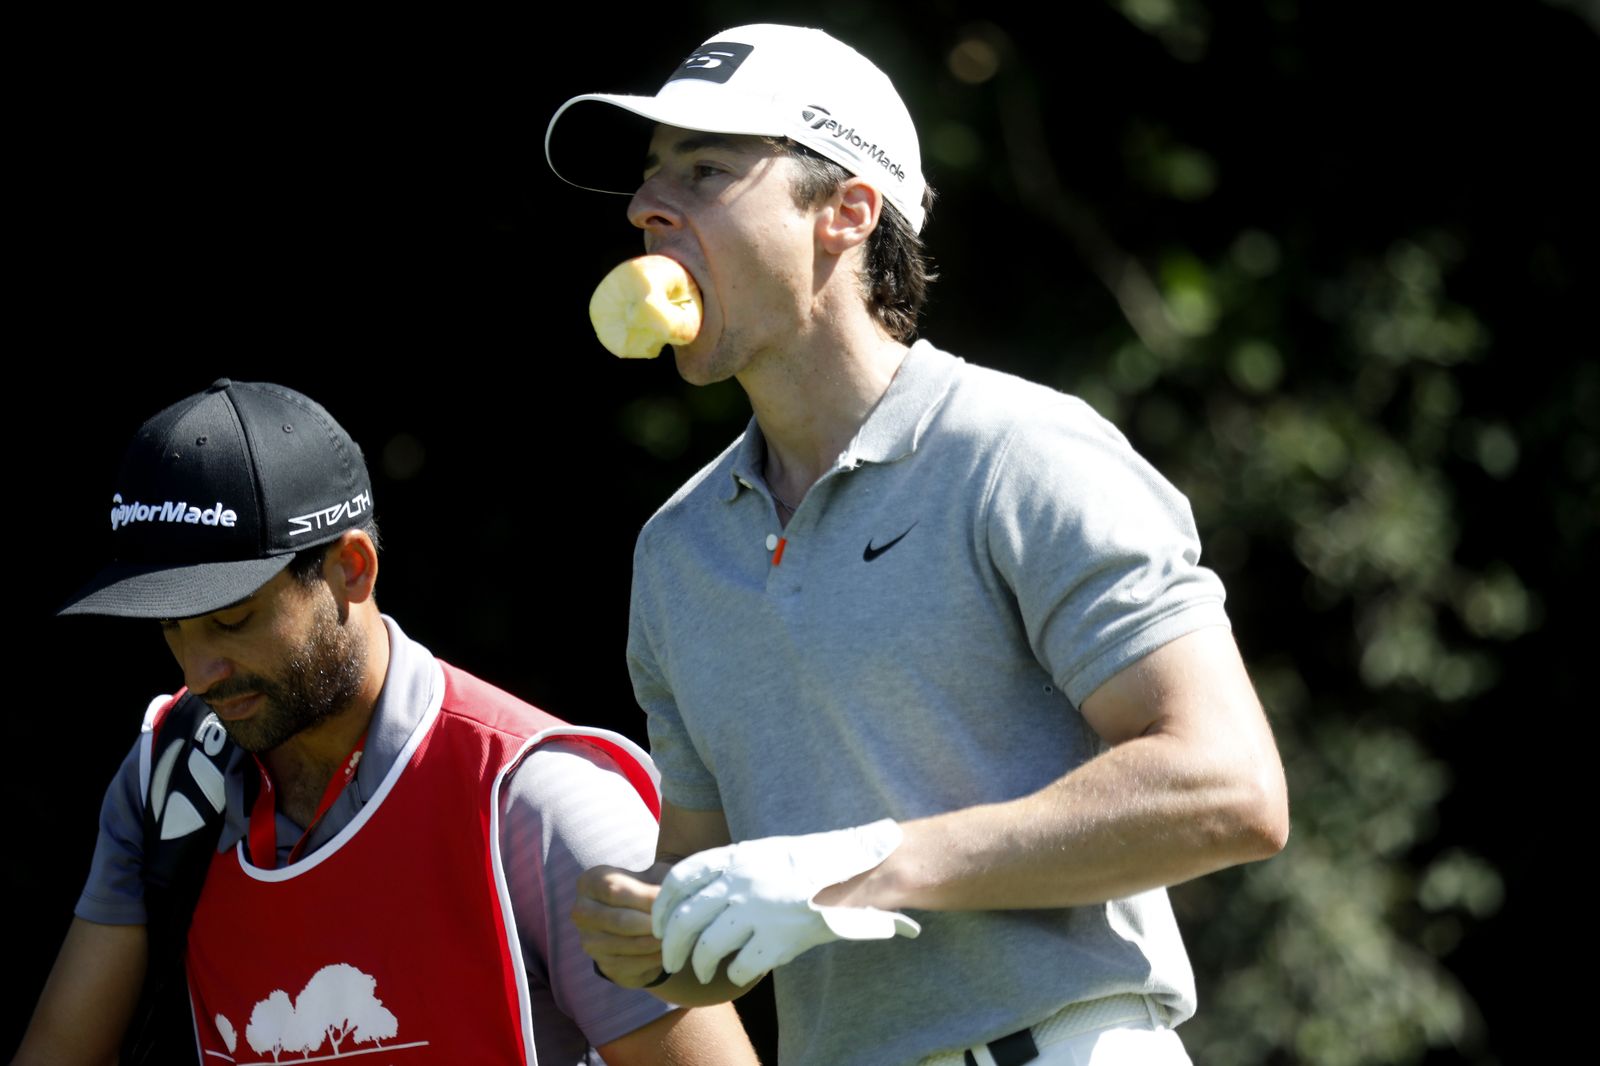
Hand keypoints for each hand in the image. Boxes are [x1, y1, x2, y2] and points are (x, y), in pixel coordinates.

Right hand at [573, 862, 671, 986]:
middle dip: (653, 922)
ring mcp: (590, 943)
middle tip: (678, 921)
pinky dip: (656, 958)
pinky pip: (635, 965)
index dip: (645, 896)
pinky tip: (668, 949)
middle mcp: (582, 913)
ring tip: (677, 934)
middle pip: (621, 920)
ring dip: (657, 941)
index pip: (614, 890)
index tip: (669, 899)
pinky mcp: (606, 967)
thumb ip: (660, 882)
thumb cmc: (645, 891)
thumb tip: (675, 895)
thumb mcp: (652, 877)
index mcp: (589, 883)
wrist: (636, 923)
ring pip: (629, 945)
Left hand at [651, 820, 920, 985]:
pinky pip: (742, 965)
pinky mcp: (781, 938)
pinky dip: (735, 974)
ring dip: (700, 965)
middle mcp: (742, 882)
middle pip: (685, 919)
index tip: (657, 924)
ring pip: (708, 946)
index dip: (662, 907)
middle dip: (671, 945)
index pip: (679, 880)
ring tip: (703, 973)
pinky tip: (738, 972)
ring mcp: (761, 910)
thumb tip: (687, 898)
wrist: (859, 871)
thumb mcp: (763, 852)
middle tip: (670, 959)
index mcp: (736, 857)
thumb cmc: (809, 863)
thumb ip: (728, 870)